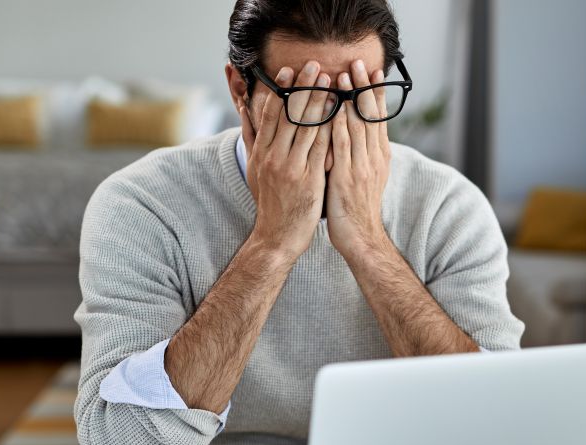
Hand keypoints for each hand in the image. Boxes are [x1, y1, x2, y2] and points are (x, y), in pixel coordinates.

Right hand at [237, 60, 333, 259]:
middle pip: (289, 115)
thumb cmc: (270, 201)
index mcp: (261, 152)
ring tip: (332, 82)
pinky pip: (321, 149)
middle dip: (303, 88)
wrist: (277, 236)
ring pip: (307, 128)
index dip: (280, 90)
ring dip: (320, 102)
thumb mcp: (254, 168)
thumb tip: (244, 110)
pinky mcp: (309, 180)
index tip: (289, 71)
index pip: (270, 114)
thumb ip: (252, 137)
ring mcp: (291, 168)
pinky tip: (341, 114)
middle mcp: (273, 157)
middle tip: (315, 66)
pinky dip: (330, 129)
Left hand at [326, 60, 392, 258]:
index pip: (378, 118)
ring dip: (350, 99)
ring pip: (357, 127)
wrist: (360, 237)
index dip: (375, 94)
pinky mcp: (346, 177)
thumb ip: (361, 153)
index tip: (373, 72)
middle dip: (363, 88)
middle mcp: (373, 158)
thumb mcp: (365, 176)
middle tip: (359, 63)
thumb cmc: (357, 207)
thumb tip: (358, 132)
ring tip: (344, 76)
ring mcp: (361, 167)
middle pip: (369, 117)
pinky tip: (333, 109)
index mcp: (379, 157)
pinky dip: (338, 125)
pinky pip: (342, 147)